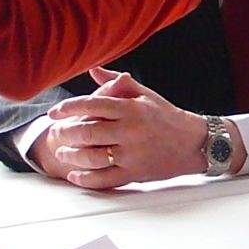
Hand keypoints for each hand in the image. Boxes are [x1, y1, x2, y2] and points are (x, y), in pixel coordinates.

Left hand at [34, 67, 211, 187]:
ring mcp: (133, 154)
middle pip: (87, 132)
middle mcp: (131, 131)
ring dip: (71, 156)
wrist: (195, 143)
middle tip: (56, 133)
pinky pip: (104, 179)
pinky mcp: (135, 174)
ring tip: (62, 152)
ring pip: (92, 157)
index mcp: (132, 109)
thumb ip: (116, 84)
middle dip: (66, 133)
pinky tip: (74, 174)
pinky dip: (85, 178)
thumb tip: (92, 70)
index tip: (54, 112)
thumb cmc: (167, 116)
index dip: (68, 107)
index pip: (92, 104)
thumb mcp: (145, 94)